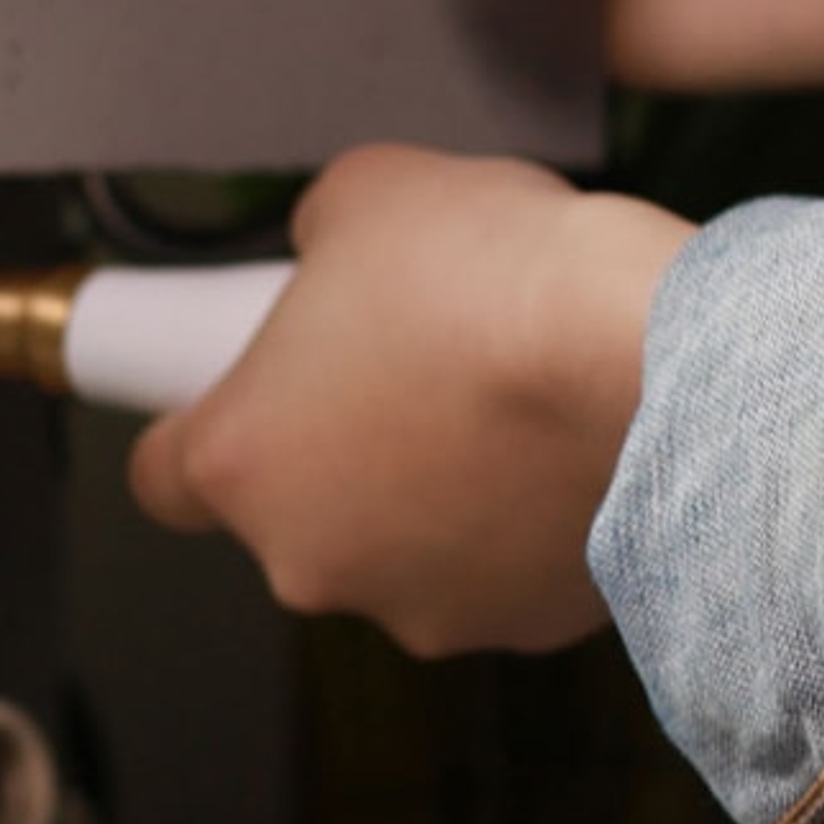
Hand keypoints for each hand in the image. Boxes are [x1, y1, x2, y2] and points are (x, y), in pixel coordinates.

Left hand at [129, 145, 688, 655]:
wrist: (660, 360)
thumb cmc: (498, 275)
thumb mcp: (367, 195)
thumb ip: (320, 238)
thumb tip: (333, 250)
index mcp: (237, 465)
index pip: (162, 477)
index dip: (196, 432)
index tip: (234, 402)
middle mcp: (309, 560)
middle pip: (293, 515)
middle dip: (337, 456)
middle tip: (405, 379)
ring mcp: (417, 605)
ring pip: (399, 553)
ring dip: (431, 498)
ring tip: (501, 412)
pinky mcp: (520, 628)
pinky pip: (499, 575)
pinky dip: (519, 530)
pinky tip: (564, 459)